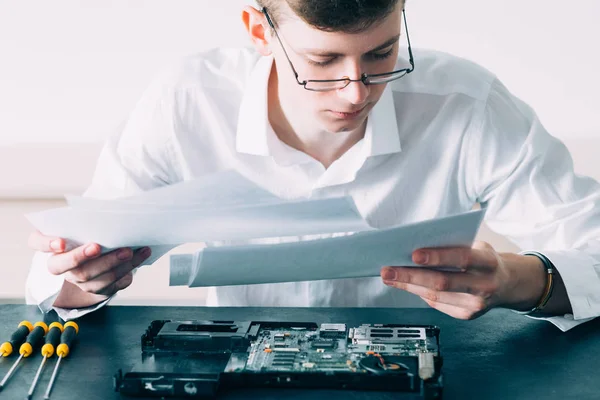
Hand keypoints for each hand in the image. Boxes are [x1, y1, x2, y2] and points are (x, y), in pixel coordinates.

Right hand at [28, 230, 150, 306]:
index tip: (60, 242)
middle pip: (70, 268)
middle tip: (100, 247)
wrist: (101, 256)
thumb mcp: (87, 223)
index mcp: (53, 245)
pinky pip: (114, 284)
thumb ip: (91, 219)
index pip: (37, 242)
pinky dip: (130, 269)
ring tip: (131, 250)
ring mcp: (80, 281)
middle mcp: (62, 267)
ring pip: (95, 279)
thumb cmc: (92, 233)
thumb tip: (113, 210)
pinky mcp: (100, 289)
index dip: (46, 243)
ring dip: (116, 264)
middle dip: (86, 257)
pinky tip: (141, 255)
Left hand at [380, 241, 547, 319]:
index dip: (437, 257)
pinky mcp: (467, 316)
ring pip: (435, 296)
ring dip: (408, 286)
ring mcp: (476, 304)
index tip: (413, 254)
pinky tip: (404, 285)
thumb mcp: (476, 246)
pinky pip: (437, 304)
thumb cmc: (483, 259)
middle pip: (443, 283)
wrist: (507, 283)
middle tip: (387, 269)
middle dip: (411, 276)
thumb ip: (452, 247)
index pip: (461, 258)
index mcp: (489, 262)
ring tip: (388, 277)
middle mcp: (485, 286)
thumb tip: (414, 250)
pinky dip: (418, 293)